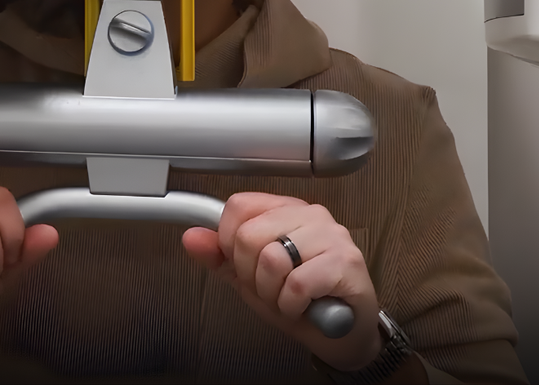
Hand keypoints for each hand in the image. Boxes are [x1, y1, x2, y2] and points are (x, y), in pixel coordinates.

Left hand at [181, 192, 382, 371]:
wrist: (344, 333)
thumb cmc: (302, 301)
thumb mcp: (252, 278)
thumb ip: (221, 258)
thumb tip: (192, 237)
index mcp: (286, 210)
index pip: (239, 206)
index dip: (230, 243)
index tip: (244, 266)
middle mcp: (311, 215)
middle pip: (249, 235)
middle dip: (252, 275)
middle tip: (272, 288)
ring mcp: (332, 236)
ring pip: (272, 259)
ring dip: (273, 293)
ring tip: (289, 298)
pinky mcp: (347, 262)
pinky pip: (297, 284)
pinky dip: (292, 305)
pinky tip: (304, 306)